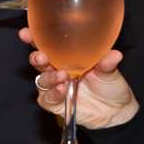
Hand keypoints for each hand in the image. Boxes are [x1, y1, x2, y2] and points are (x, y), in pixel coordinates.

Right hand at [19, 28, 137, 129]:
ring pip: (41, 80)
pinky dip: (52, 94)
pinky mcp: (56, 103)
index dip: (34, 37)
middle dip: (36, 57)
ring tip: (61, 76)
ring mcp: (55, 87)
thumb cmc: (110, 86)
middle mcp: (58, 69)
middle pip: (38, 61)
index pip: (47, 44)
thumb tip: (115, 54)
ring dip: (48, 77)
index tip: (27, 32)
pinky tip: (61, 90)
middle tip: (42, 56)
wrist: (116, 111)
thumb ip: (107, 63)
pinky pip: (47, 98)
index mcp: (67, 57)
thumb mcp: (110, 71)